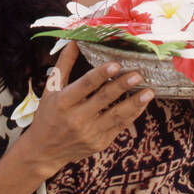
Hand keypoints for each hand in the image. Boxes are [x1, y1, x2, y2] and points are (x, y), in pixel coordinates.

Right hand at [16, 40, 154, 180]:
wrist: (45, 151)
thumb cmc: (48, 115)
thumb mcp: (50, 89)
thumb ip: (64, 65)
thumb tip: (75, 42)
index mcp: (64, 102)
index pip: (85, 85)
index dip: (101, 74)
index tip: (115, 64)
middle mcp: (77, 118)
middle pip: (103, 99)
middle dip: (122, 86)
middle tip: (137, 74)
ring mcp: (90, 133)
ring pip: (116, 115)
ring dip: (134, 103)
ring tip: (148, 92)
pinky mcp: (100, 143)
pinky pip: (119, 127)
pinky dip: (132, 115)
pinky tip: (142, 104)